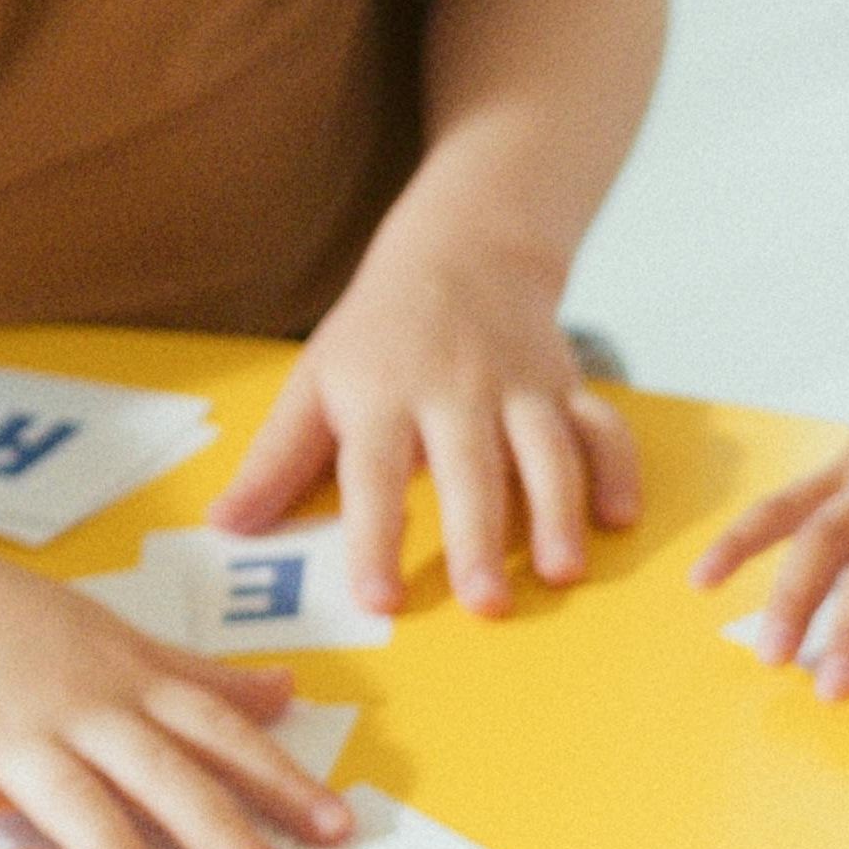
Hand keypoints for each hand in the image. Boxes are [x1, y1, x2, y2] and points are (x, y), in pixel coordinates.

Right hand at [0, 517, 347, 848]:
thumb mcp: (109, 631)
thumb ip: (196, 674)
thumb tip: (285, 693)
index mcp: (124, 677)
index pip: (219, 733)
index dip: (280, 779)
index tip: (337, 825)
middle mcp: (77, 707)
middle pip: (163, 773)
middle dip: (224, 832)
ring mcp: (4, 733)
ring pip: (75, 802)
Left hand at [214, 233, 634, 619]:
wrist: (463, 245)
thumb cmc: (378, 332)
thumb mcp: (315, 381)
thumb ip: (276, 460)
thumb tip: (227, 527)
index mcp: (381, 396)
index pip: (371, 476)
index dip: (374, 540)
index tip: (379, 601)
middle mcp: (454, 390)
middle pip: (469, 470)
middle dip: (481, 537)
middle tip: (488, 604)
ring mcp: (517, 386)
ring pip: (545, 450)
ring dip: (558, 511)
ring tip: (564, 572)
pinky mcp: (565, 385)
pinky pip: (601, 425)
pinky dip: (619, 468)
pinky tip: (621, 517)